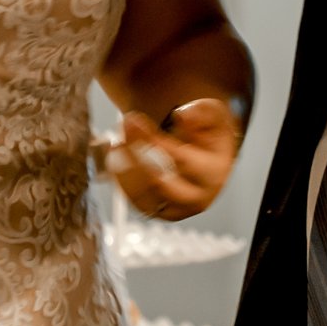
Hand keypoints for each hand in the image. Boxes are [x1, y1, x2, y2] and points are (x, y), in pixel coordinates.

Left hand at [105, 99, 241, 220]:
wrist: (211, 156)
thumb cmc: (210, 134)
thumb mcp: (212, 115)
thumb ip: (200, 112)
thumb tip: (182, 116)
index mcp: (213, 173)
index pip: (181, 160)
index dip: (154, 141)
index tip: (133, 121)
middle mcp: (197, 197)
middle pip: (160, 186)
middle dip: (134, 159)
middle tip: (120, 136)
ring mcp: (178, 209)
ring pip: (144, 199)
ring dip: (123, 173)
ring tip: (114, 146)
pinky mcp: (161, 213)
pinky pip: (136, 203)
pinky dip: (121, 183)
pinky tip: (114, 160)